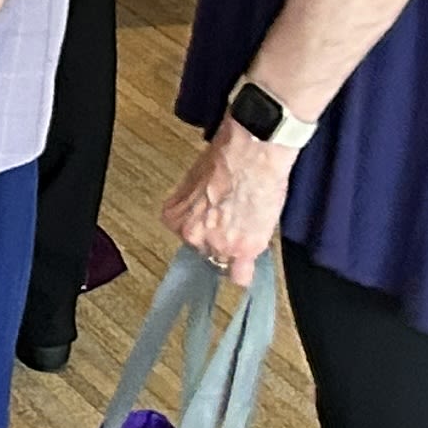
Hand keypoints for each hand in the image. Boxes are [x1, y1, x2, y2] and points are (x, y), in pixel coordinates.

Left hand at [161, 119, 294, 287]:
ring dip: (233, 250)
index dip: (203, 227)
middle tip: (232, 220)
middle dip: (217, 238)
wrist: (252, 152)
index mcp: (176, 216)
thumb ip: (194, 205)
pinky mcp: (245, 249)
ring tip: (245, 227)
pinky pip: (240, 276)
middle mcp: (193, 234)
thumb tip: (202, 211)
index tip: (211, 222)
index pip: (185, 237)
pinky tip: (246, 266)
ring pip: (223, 261)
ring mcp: (219, 244)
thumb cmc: (227, 156)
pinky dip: (243, 272)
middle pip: (203, 250)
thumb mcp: (195, 180)